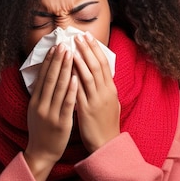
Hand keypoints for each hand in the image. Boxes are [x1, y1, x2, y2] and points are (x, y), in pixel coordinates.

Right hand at [24, 43, 78, 180]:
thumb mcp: (36, 111)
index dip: (49, 61)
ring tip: (71, 54)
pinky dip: (71, 90)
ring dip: (65, 70)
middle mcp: (41, 105)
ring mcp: (50, 114)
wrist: (41, 153)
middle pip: (50, 79)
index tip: (55, 47)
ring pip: (59, 88)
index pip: (42, 77)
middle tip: (64, 44)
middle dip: (58, 60)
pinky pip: (67, 104)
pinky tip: (76, 78)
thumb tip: (45, 77)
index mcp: (35, 101)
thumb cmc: (41, 131)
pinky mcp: (61, 122)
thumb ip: (41, 95)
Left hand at [72, 33, 120, 152]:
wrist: (106, 144)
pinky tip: (68, 69)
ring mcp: (97, 100)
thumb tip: (100, 75)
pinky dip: (75, 79)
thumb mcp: (110, 103)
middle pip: (97, 66)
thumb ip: (104, 89)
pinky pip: (80, 91)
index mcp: (111, 90)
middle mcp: (105, 92)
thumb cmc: (105, 125)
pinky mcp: (87, 110)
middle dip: (87, 49)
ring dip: (80, 59)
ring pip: (89, 76)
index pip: (104, 64)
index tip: (87, 37)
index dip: (95, 49)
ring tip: (72, 46)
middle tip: (78, 35)